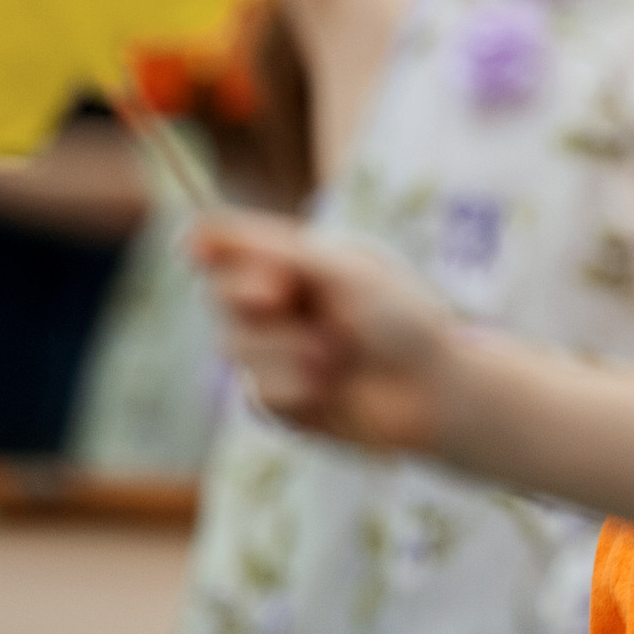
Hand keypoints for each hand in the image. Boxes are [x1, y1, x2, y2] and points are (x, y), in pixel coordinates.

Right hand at [191, 210, 461, 452]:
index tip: (196, 249)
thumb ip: (272, 251)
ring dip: (283, 347)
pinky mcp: (278, 403)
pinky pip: (256, 393)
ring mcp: (274, 354)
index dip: (207, 247)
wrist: (436, 390)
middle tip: (283, 295)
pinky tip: (331, 386)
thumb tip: (196, 230)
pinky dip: (294, 387)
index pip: (228, 247)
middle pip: (218, 293)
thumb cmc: (401, 318)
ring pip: (232, 345)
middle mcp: (278, 305)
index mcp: (293, 262)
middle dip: (247, 293)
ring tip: (337, 351)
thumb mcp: (341, 271)